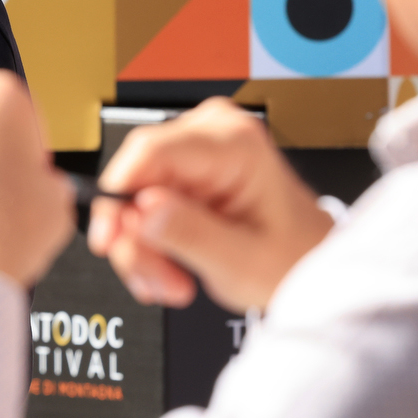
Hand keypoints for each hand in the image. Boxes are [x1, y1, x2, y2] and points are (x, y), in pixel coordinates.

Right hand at [87, 98, 332, 313]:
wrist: (307, 263)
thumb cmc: (294, 258)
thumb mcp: (242, 260)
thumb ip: (190, 233)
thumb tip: (140, 210)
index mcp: (236, 144)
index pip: (151, 151)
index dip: (120, 194)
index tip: (110, 236)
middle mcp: (213, 135)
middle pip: (137, 175)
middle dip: (136, 236)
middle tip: (155, 278)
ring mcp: (196, 152)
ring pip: (134, 194)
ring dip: (143, 246)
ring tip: (171, 281)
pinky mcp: (184, 171)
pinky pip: (144, 202)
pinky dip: (150, 242)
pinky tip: (170, 268)